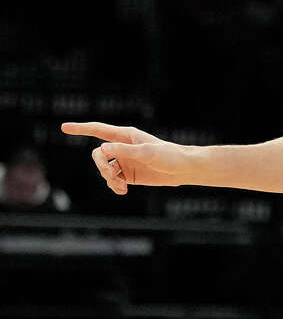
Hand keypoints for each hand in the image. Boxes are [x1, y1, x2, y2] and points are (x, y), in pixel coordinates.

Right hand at [61, 122, 189, 193]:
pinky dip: (114, 186)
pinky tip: (122, 191)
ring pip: (103, 169)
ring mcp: (124, 161)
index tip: (63, 127)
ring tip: (121, 186)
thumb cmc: (168, 155)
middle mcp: (122, 147)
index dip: (81, 128)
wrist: (182, 169)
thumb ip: (125, 150)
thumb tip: (103, 148)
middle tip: (113, 175)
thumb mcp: (147, 152)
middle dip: (101, 166)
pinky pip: (112, 180)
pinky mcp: (128, 174)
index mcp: (126, 136)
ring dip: (108, 178)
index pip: (98, 130)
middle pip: (98, 155)